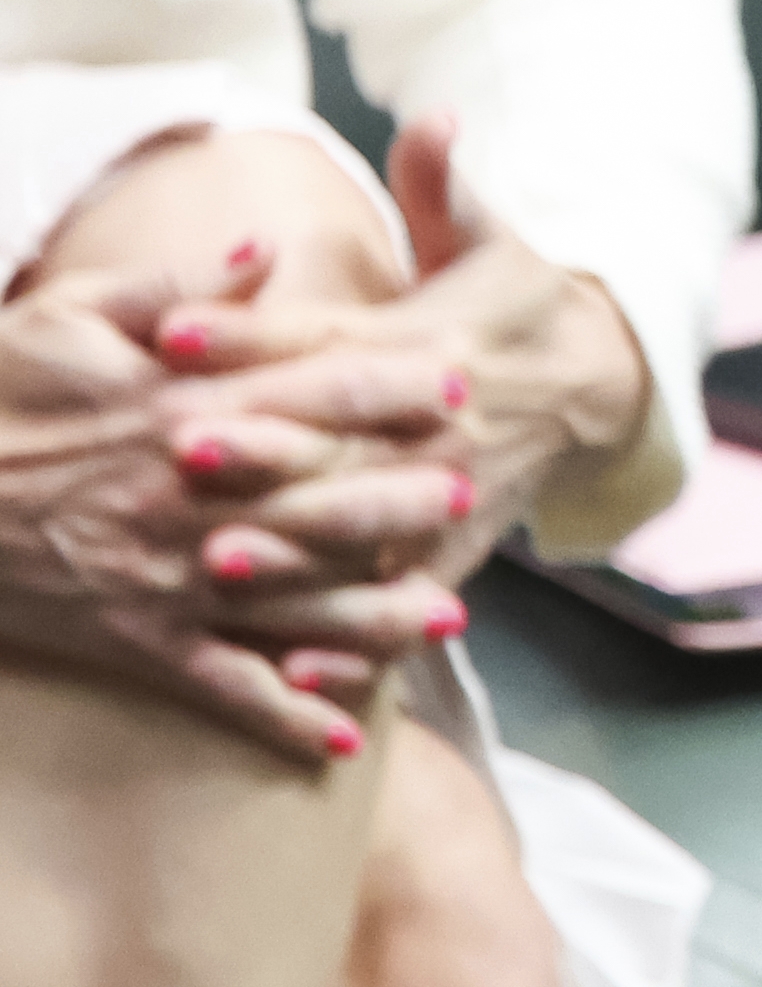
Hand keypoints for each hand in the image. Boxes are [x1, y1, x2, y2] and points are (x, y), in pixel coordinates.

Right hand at [0, 253, 458, 762]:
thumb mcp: (68, 317)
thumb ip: (179, 286)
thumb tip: (269, 247)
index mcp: (179, 411)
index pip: (307, 395)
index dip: (387, 386)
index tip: (457, 378)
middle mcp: (185, 499)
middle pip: (314, 499)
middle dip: (396, 500)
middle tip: (468, 494)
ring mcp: (165, 576)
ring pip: (289, 602)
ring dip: (371, 615)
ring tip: (446, 617)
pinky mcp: (134, 637)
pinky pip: (221, 685)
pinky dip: (281, 715)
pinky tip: (343, 738)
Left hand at [146, 115, 648, 594]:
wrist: (603, 382)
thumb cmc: (517, 302)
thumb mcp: (489, 232)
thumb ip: (445, 182)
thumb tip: (436, 113)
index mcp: (426, 336)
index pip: (325, 335)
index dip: (248, 333)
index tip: (173, 332)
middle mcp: (434, 418)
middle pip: (334, 435)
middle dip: (261, 448)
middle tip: (184, 455)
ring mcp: (447, 488)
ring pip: (362, 524)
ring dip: (293, 548)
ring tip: (219, 565)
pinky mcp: (459, 547)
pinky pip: (404, 599)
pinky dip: (358, 638)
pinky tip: (299, 669)